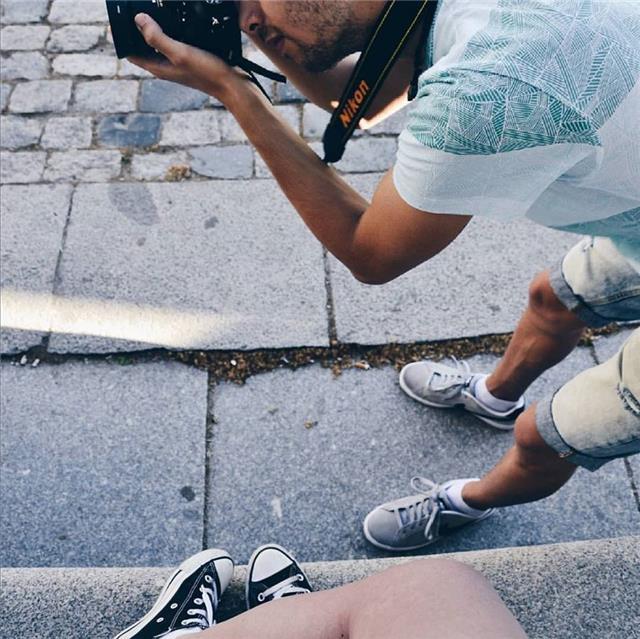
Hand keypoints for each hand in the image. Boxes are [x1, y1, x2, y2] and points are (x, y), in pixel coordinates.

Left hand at [128, 13, 247, 102]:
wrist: (234, 85)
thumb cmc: (207, 72)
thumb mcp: (180, 53)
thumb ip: (157, 38)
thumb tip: (138, 19)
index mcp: (158, 67)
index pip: (131, 52)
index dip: (123, 35)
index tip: (121, 17)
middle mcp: (166, 66)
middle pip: (145, 45)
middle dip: (139, 28)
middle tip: (138, 7)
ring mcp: (178, 62)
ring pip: (160, 42)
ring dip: (157, 27)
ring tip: (155, 9)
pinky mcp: (190, 58)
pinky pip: (175, 41)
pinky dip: (173, 30)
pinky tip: (178, 19)